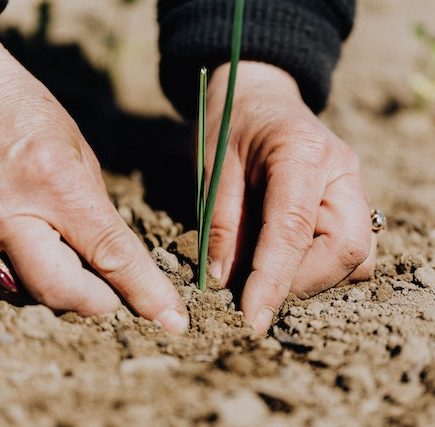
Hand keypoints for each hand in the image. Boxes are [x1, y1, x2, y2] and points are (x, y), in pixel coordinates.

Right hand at [0, 45, 187, 333]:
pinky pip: (11, 279)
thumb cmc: (32, 117)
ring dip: (71, 290)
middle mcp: (12, 215)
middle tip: (121, 294)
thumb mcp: (80, 159)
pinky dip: (41, 279)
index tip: (173, 319)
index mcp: (56, 184)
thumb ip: (97, 215)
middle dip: (102, 302)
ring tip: (88, 269)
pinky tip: (54, 258)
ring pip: (35, 292)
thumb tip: (115, 262)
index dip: (147, 292)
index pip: (112, 255)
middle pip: (65, 291)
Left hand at [206, 61, 375, 334]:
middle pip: (346, 250)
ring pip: (356, 256)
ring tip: (269, 273)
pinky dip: (321, 267)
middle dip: (300, 283)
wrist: (257, 96)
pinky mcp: (349, 200)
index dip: (273, 280)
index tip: (252, 319)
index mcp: (302, 153)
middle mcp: (341, 171)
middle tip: (257, 290)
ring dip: (313, 278)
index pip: (294, 230)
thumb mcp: (214, 168)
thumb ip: (221, 223)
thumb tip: (224, 281)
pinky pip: (352, 249)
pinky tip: (287, 258)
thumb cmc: (230, 124)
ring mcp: (352, 186)